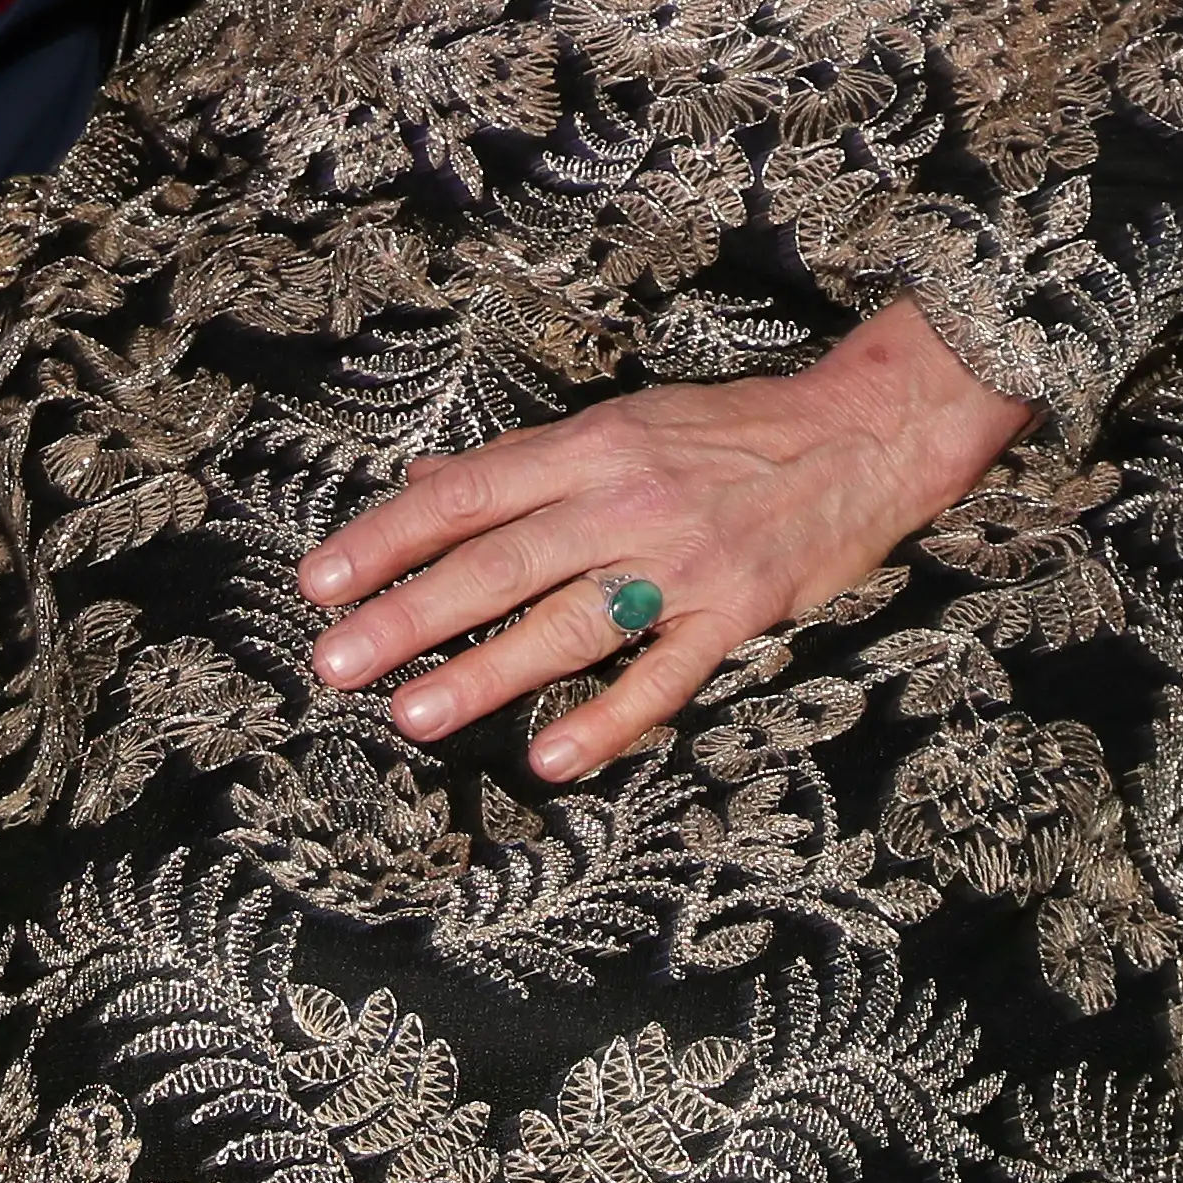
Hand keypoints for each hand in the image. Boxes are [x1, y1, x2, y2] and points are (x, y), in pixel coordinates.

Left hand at [300, 304, 1034, 783]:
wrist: (862, 433)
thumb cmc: (733, 429)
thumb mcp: (623, 422)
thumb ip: (527, 463)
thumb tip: (427, 484)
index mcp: (589, 445)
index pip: (465, 493)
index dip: (386, 537)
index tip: (319, 580)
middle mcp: (625, 500)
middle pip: (496, 563)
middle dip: (406, 616)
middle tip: (333, 662)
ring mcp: (681, 563)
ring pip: (565, 626)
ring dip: (484, 673)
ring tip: (412, 714)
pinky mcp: (735, 616)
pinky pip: (662, 677)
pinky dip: (607, 721)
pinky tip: (552, 760)